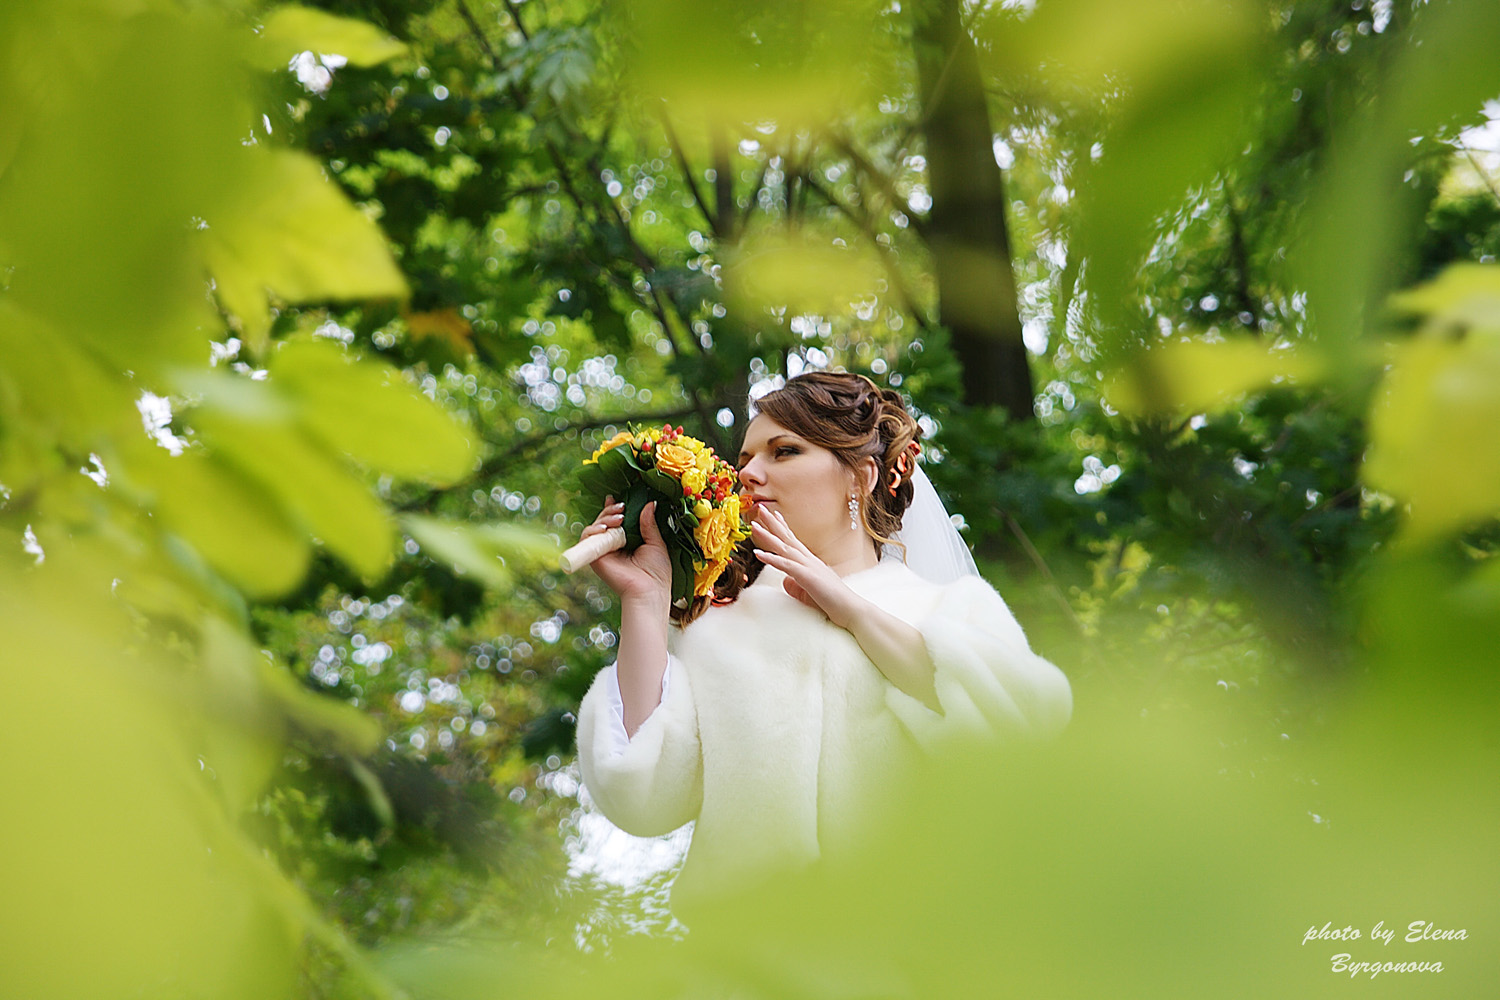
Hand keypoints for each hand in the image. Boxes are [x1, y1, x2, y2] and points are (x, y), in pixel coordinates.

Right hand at [583, 495, 672, 605]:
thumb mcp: (656, 543)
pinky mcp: (595, 557)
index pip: (616, 521)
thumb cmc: (657, 573)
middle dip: (611, 511)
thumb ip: (649, 524)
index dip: (615, 508)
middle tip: (622, 508)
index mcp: (627, 542)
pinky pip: (587, 538)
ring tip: (619, 518)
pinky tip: (606, 527)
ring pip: (595, 527)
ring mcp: (603, 551)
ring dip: (604, 518)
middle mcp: (613, 546)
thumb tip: (650, 503)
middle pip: (604, 521)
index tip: (620, 499)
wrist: (649, 591)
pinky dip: (592, 529)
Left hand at [750, 506, 861, 627]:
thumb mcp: (809, 591)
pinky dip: (771, 558)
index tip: (774, 515)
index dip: (783, 527)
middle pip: (787, 537)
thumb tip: (784, 581)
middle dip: (772, 522)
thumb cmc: (832, 601)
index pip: (794, 540)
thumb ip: (796, 584)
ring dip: (768, 535)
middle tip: (760, 508)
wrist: (850, 609)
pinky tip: (757, 553)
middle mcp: (809, 560)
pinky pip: (785, 565)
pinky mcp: (807, 576)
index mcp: (810, 561)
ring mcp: (808, 566)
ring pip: (784, 547)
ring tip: (754, 525)